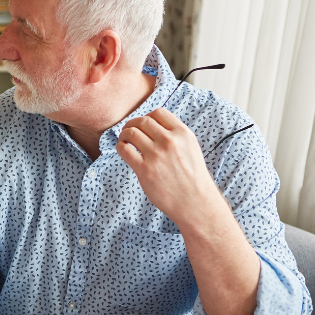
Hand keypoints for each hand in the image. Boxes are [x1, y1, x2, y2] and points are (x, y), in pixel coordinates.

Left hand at [116, 107, 221, 227]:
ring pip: (131, 133)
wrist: (194, 201)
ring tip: (124, 140)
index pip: (158, 113)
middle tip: (128, 131)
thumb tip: (153, 127)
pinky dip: (120, 147)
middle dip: (132, 124)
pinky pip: (125, 150)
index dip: (147, 116)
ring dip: (124, 134)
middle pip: (143, 121)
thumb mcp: (190, 148)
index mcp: (182, 134)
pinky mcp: (144, 169)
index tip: (143, 124)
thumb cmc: (192, 177)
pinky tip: (123, 150)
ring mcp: (156, 155)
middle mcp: (169, 141)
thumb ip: (175, 136)